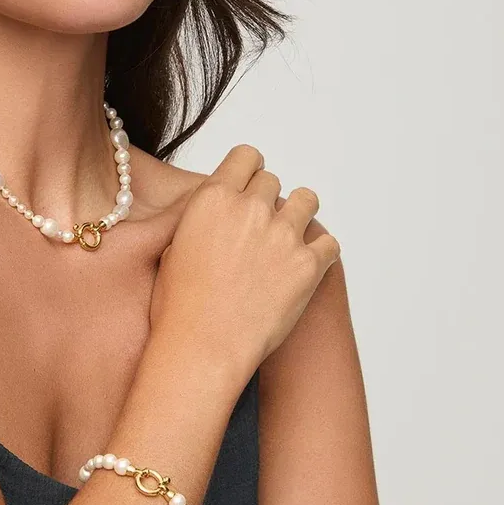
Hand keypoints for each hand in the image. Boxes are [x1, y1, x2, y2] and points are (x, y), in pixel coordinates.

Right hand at [150, 143, 340, 370]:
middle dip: (268, 201)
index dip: (249, 171)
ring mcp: (283, 235)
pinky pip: (329, 244)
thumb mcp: (174, 247)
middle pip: (273, 181)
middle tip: (261, 229)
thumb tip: (216, 216)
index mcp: (213, 198)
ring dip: (298, 216)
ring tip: (288, 240)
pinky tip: (304, 267)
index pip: (246, 156)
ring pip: (307, 200)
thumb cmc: (180, 306)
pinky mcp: (309, 265)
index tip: (250, 186)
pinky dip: (320, 253)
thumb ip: (201, 220)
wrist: (202, 348)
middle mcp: (251, 208)